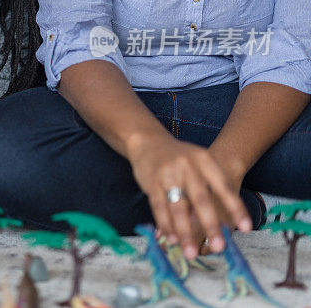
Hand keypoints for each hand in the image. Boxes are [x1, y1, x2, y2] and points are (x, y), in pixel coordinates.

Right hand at [128, 133, 250, 259]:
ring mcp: (168, 174)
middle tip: (219, 247)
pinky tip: (172, 238)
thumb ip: (210, 186)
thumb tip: (221, 221)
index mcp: (204, 160)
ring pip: (178, 208)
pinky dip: (166, 225)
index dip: (235, 208)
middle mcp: (187, 166)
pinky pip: (160, 208)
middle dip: (210, 225)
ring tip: (191, 252)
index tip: (246, 228)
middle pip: (200, 200)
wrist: (148, 141)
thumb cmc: (180, 157)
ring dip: (184, 232)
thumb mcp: (199, 162)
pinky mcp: (151, 183)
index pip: (223, 187)